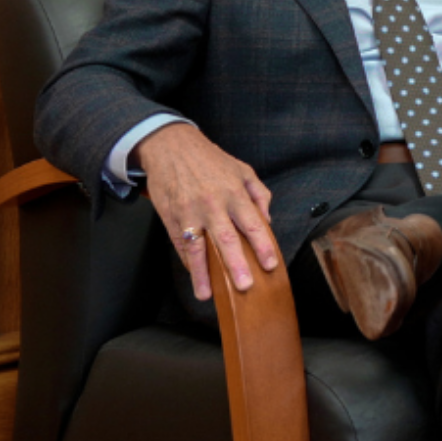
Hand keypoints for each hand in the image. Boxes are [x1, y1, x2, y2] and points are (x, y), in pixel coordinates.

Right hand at [136, 123, 278, 300]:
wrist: (171, 146)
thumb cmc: (210, 160)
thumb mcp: (243, 169)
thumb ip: (259, 194)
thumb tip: (267, 220)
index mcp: (234, 193)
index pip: (253, 224)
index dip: (263, 246)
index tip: (271, 264)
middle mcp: (212, 205)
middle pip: (226, 239)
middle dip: (236, 265)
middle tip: (245, 286)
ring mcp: (189, 213)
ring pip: (197, 248)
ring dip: (202, 274)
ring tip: (206, 294)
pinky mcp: (171, 217)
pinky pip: (179, 244)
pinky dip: (187, 262)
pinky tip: (194, 276)